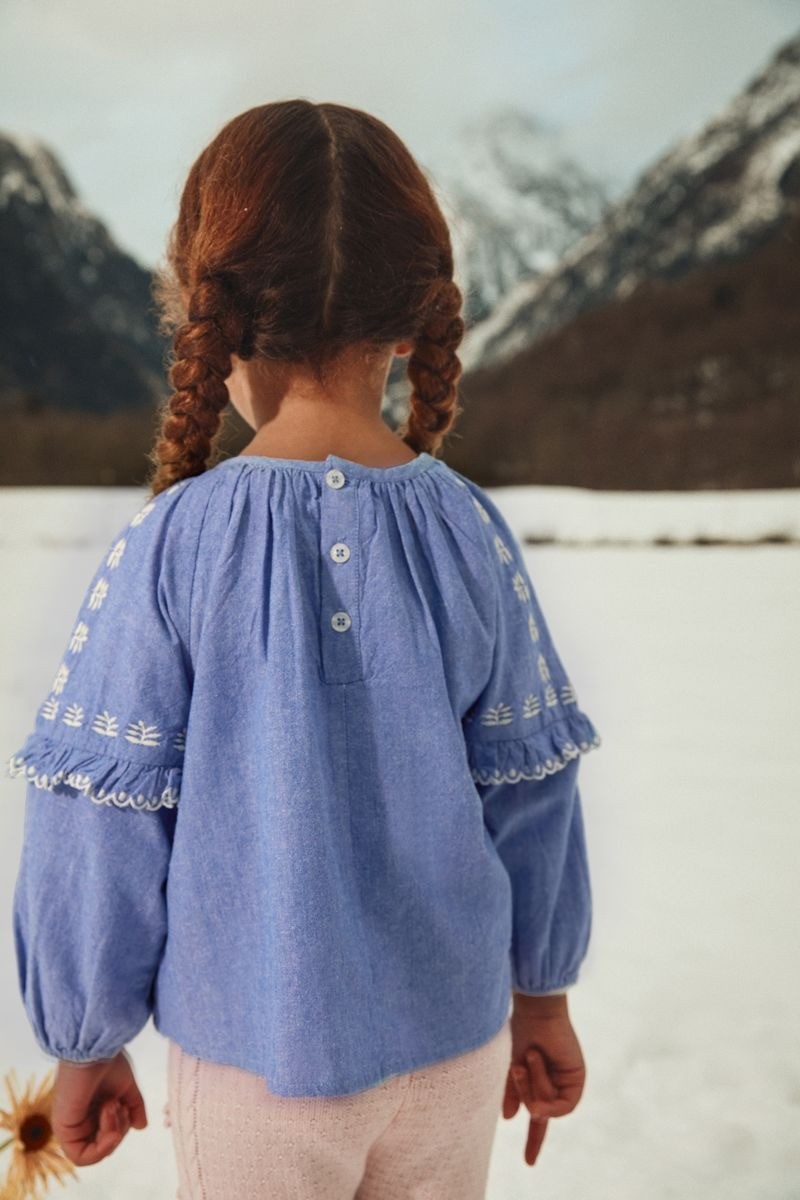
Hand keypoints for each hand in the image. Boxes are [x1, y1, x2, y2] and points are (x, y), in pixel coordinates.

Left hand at [53, 1049, 147, 1165]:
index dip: (121, 1129)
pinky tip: (109, 1122)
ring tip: (111, 1105)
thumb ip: (133, 1107)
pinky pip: (82, 1157)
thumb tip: (140, 1127)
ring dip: (112, 1135)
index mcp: (91, 1111)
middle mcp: (79, 1121)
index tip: (124, 1106)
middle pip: (103, 1147)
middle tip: (118, 1104)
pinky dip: (101, 1147)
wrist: (94, 1046)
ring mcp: (70, 1127)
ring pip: (94, 1153)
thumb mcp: (126, 1087)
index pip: (107, 1137)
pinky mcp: (63, 1131)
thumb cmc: (107, 1060)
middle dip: (119, 1130)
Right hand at [501, 993, 585, 1165]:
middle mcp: (555, 1086)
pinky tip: (538, 1067)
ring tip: (531, 1057)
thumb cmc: (521, 1033)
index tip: (529, 1163)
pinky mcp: (577, 1080)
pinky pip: (561, 1106)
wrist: (535, 1012)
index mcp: (538, 1084)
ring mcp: (567, 1084)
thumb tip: (509, 1119)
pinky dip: (546, 1094)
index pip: (538, 1119)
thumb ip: (511, 1093)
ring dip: (533, 1086)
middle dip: (524, 1093)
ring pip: (548, 1109)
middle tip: (517, 1068)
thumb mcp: (510, 1068)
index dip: (534, 1141)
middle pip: (538, 1113)